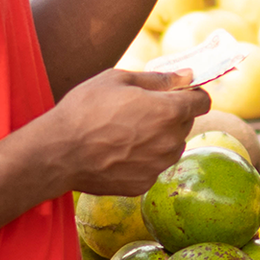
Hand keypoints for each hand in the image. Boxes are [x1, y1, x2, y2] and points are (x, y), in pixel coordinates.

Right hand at [40, 68, 210, 196]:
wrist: (57, 152)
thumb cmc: (85, 109)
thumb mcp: (118, 80)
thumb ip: (160, 78)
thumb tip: (188, 75)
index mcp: (168, 112)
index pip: (203, 102)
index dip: (192, 95)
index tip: (179, 93)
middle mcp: (170, 142)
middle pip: (186, 124)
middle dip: (172, 114)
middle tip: (141, 110)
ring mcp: (158, 166)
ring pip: (172, 147)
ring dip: (160, 138)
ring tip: (127, 131)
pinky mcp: (143, 184)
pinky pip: (154, 166)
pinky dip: (143, 158)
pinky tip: (118, 151)